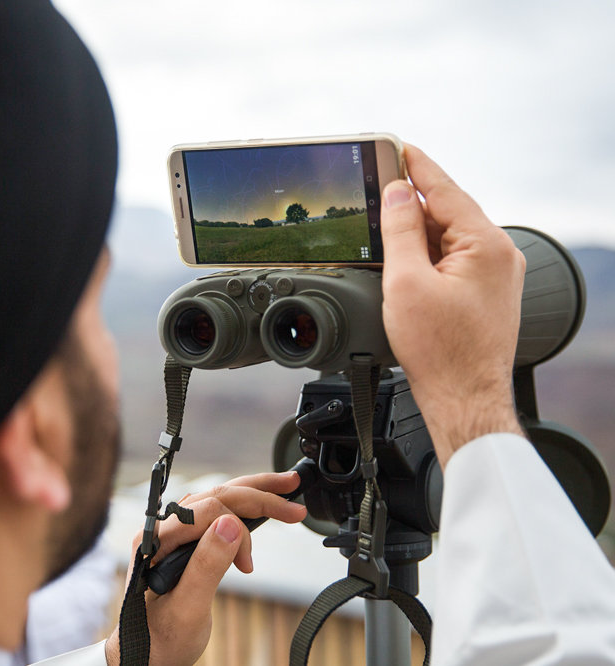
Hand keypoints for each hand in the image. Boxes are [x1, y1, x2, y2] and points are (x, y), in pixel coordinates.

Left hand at [104, 472, 306, 665]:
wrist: (144, 655)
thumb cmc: (158, 638)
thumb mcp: (186, 609)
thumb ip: (206, 565)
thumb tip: (231, 524)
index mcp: (155, 540)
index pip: (207, 510)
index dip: (238, 531)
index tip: (249, 565)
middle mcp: (162, 529)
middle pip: (215, 495)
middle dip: (258, 494)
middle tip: (294, 501)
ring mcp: (172, 533)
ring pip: (217, 498)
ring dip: (253, 494)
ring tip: (285, 491)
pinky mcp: (184, 541)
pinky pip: (215, 512)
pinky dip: (242, 508)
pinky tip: (260, 508)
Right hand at [380, 144, 525, 466]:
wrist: (463, 400)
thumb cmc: (440, 351)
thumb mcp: (406, 282)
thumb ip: (400, 230)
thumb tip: (399, 192)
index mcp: (487, 244)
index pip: (446, 189)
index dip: (417, 166)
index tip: (398, 146)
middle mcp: (500, 255)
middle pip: (447, 212)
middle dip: (411, 201)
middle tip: (377, 188)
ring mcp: (496, 276)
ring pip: (449, 238)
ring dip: (416, 233)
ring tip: (382, 234)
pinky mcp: (486, 295)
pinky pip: (454, 260)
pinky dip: (427, 255)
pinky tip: (404, 264)